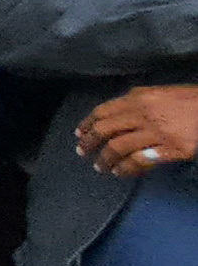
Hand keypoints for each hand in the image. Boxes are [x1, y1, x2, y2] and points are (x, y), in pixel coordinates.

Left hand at [78, 86, 197, 176]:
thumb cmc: (193, 101)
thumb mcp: (163, 94)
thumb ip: (140, 102)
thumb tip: (119, 115)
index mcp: (140, 97)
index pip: (103, 111)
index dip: (88, 124)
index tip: (79, 133)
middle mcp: (144, 113)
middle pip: (105, 129)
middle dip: (90, 143)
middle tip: (83, 153)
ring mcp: (157, 131)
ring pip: (118, 147)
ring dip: (105, 159)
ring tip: (101, 167)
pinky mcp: (171, 149)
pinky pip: (139, 160)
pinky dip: (126, 168)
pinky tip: (121, 172)